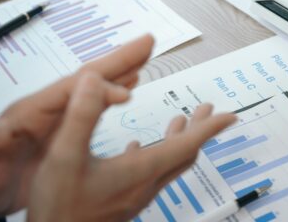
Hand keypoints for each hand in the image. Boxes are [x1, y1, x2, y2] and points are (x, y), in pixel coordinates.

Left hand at [0, 35, 154, 218]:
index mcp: (29, 113)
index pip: (67, 92)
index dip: (97, 87)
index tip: (127, 92)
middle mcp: (46, 109)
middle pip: (86, 79)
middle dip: (117, 61)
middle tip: (147, 43)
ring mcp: (56, 118)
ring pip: (93, 88)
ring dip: (120, 71)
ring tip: (145, 57)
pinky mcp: (63, 132)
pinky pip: (93, 105)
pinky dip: (113, 92)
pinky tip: (129, 86)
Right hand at [28, 77, 235, 221]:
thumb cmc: (58, 207)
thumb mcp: (64, 156)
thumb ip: (81, 116)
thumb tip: (94, 80)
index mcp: (139, 171)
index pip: (185, 146)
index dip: (209, 128)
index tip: (229, 115)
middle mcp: (143, 186)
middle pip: (182, 155)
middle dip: (198, 130)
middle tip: (208, 110)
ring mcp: (133, 197)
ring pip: (167, 166)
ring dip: (177, 142)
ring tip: (179, 122)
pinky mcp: (121, 203)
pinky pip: (148, 176)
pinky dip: (152, 156)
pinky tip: (134, 149)